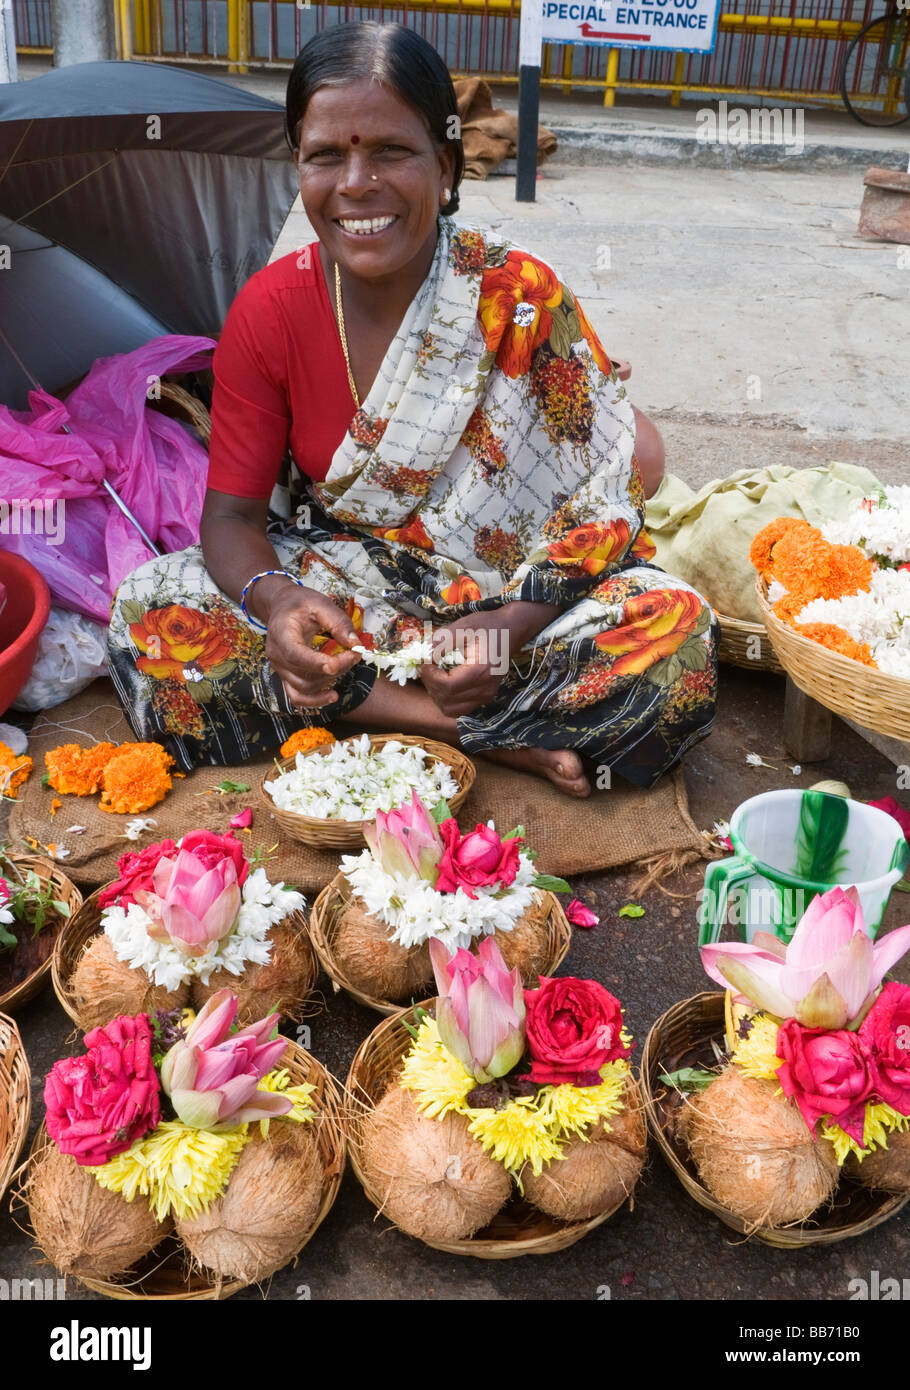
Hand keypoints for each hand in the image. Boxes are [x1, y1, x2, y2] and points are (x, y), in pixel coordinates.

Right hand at [263, 584, 360, 708]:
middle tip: (355, 654)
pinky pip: (297, 697)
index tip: (336, 664)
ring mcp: (280, 669)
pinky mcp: (286, 677)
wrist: (282, 607)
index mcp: (281, 633)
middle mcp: (277, 655)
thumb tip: (355, 644)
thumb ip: (338, 622)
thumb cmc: (300, 603)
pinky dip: (315, 700)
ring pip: (304, 687)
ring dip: (330, 680)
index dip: (315, 663)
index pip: (295, 654)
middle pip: (304, 674)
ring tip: (348, 663)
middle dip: (334, 669)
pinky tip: (332, 695)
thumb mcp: (321, 603)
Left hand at [419, 602, 562, 717]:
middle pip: (446, 699)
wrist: (511, 631)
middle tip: (428, 666)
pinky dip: (446, 700)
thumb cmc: (488, 626)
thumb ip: (442, 641)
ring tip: (435, 675)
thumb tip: (424, 655)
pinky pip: (459, 709)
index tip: (426, 660)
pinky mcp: (485, 697)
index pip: (447, 686)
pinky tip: (444, 683)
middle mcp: (485, 688)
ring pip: (450, 709)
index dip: (430, 675)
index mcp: (481, 670)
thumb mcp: (463, 627)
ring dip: (436, 694)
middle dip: (430, 683)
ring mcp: (486, 696)